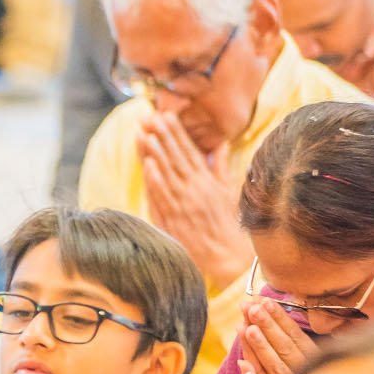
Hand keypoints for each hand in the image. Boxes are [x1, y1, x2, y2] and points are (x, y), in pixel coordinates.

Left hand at [138, 114, 251, 291]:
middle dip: (163, 136)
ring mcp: (184, 205)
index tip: (166, 115)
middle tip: (149, 117)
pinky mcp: (175, 221)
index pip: (190, 152)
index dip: (177, 133)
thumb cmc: (228, 224)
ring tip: (145, 134)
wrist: (228, 258)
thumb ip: (220, 167)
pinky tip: (148, 166)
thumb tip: (219, 145)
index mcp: (208, 181)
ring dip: (156, 153)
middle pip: (176, 158)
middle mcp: (195, 190)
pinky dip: (156, 182)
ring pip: (167, 174)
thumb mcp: (228, 192)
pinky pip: (163, 198)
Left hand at [240, 297, 315, 373]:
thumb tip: (263, 319)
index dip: (279, 318)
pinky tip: (244, 370)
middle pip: (283, 348)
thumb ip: (286, 343)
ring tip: (248, 330)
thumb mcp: (300, 363)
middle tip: (252, 308)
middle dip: (267, 327)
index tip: (264, 300)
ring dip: (261, 349)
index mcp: (311, 360)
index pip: (294, 335)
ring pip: (274, 368)